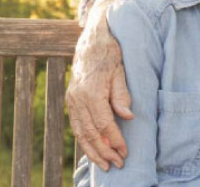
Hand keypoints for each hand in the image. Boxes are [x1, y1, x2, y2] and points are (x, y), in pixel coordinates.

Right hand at [66, 0, 132, 170]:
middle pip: (90, 132)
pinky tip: (92, 150)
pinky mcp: (72, 98)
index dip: (115, 140)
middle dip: (103, 151)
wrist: (94, 35)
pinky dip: (84, 140)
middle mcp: (78, 97)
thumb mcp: (121, 69)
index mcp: (91, 91)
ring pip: (80, 131)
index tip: (125, 153)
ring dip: (92, 150)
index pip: (104, 123)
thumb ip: (121, 93)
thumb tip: (128, 117)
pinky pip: (76, 124)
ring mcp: (72, 98)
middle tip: (116, 166)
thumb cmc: (111, 51)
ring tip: (104, 165)